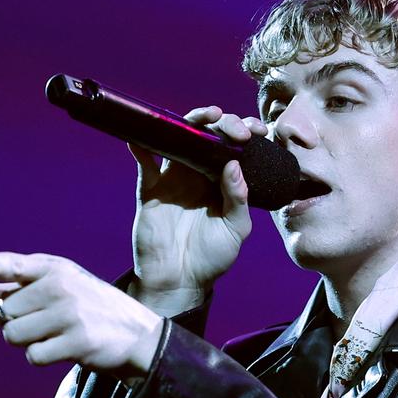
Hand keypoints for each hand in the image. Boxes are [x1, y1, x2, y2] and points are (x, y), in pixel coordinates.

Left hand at [0, 252, 162, 377]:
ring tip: (54, 334)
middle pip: (3, 311)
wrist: (135, 334)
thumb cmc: (84, 309)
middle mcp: (62, 287)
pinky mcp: (77, 341)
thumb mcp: (50, 291)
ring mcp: (70, 314)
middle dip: (11, 322)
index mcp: (54, 269)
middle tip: (40, 321)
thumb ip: (5, 291)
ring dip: (27, 341)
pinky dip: (42, 356)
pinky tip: (63, 348)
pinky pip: (33, 356)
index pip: (18, 265)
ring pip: (13, 335)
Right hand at [129, 106, 264, 314]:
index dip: (246, 133)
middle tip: (234, 129)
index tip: (256, 131)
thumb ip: (238, 198)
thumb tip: (234, 164)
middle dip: (224, 123)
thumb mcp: (236, 229)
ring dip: (190, 122)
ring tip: (205, 116)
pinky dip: (141, 146)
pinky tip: (143, 135)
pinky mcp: (150, 189)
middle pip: (209, 135)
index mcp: (224, 182)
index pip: (236, 148)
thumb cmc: (212, 258)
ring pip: (179, 139)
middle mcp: (200, 174)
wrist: (180, 281)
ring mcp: (174, 178)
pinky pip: (145, 162)